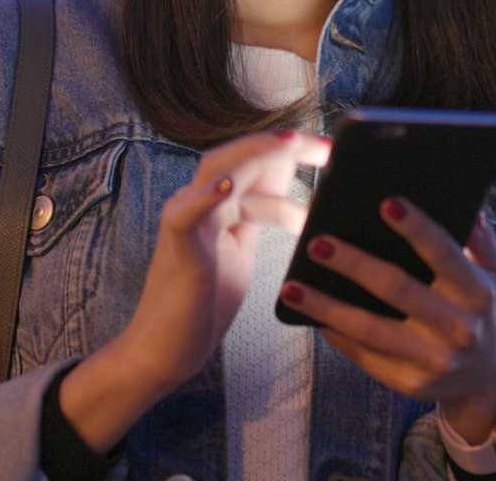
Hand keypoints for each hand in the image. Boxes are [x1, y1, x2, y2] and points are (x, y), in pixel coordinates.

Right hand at [59, 129, 330, 451]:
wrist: (164, 350)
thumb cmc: (203, 301)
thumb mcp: (242, 248)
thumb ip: (262, 214)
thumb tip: (301, 190)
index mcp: (219, 201)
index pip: (256, 162)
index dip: (291, 150)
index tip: (331, 148)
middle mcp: (199, 201)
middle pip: (239, 155)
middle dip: (281, 144)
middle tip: (324, 143)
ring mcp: (186, 220)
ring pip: (217, 170)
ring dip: (254, 154)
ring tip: (289, 144)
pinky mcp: (179, 249)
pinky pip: (186, 216)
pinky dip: (204, 198)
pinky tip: (227, 188)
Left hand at [279, 198, 495, 444]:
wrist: (487, 378)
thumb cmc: (480, 306)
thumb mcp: (494, 271)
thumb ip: (480, 239)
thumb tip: (467, 207)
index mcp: (476, 292)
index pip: (444, 254)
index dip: (417, 228)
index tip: (386, 202)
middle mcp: (457, 328)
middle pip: (397, 289)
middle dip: (354, 264)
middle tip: (317, 243)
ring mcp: (432, 360)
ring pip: (370, 329)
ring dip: (326, 307)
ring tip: (291, 287)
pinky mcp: (410, 383)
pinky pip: (365, 355)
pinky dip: (335, 334)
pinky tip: (310, 314)